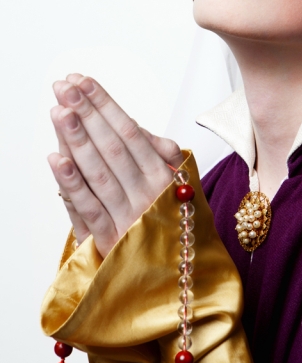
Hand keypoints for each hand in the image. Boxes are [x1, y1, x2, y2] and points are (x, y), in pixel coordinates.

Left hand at [48, 74, 183, 257]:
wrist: (184, 281)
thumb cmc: (177, 225)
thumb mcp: (181, 185)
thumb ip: (161, 154)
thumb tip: (137, 126)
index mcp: (165, 177)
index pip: (131, 132)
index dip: (105, 105)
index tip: (84, 81)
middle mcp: (149, 195)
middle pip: (113, 147)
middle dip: (87, 113)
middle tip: (64, 86)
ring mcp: (129, 219)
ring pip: (99, 173)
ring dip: (76, 140)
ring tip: (59, 111)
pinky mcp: (110, 243)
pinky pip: (88, 210)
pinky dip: (71, 184)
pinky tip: (56, 159)